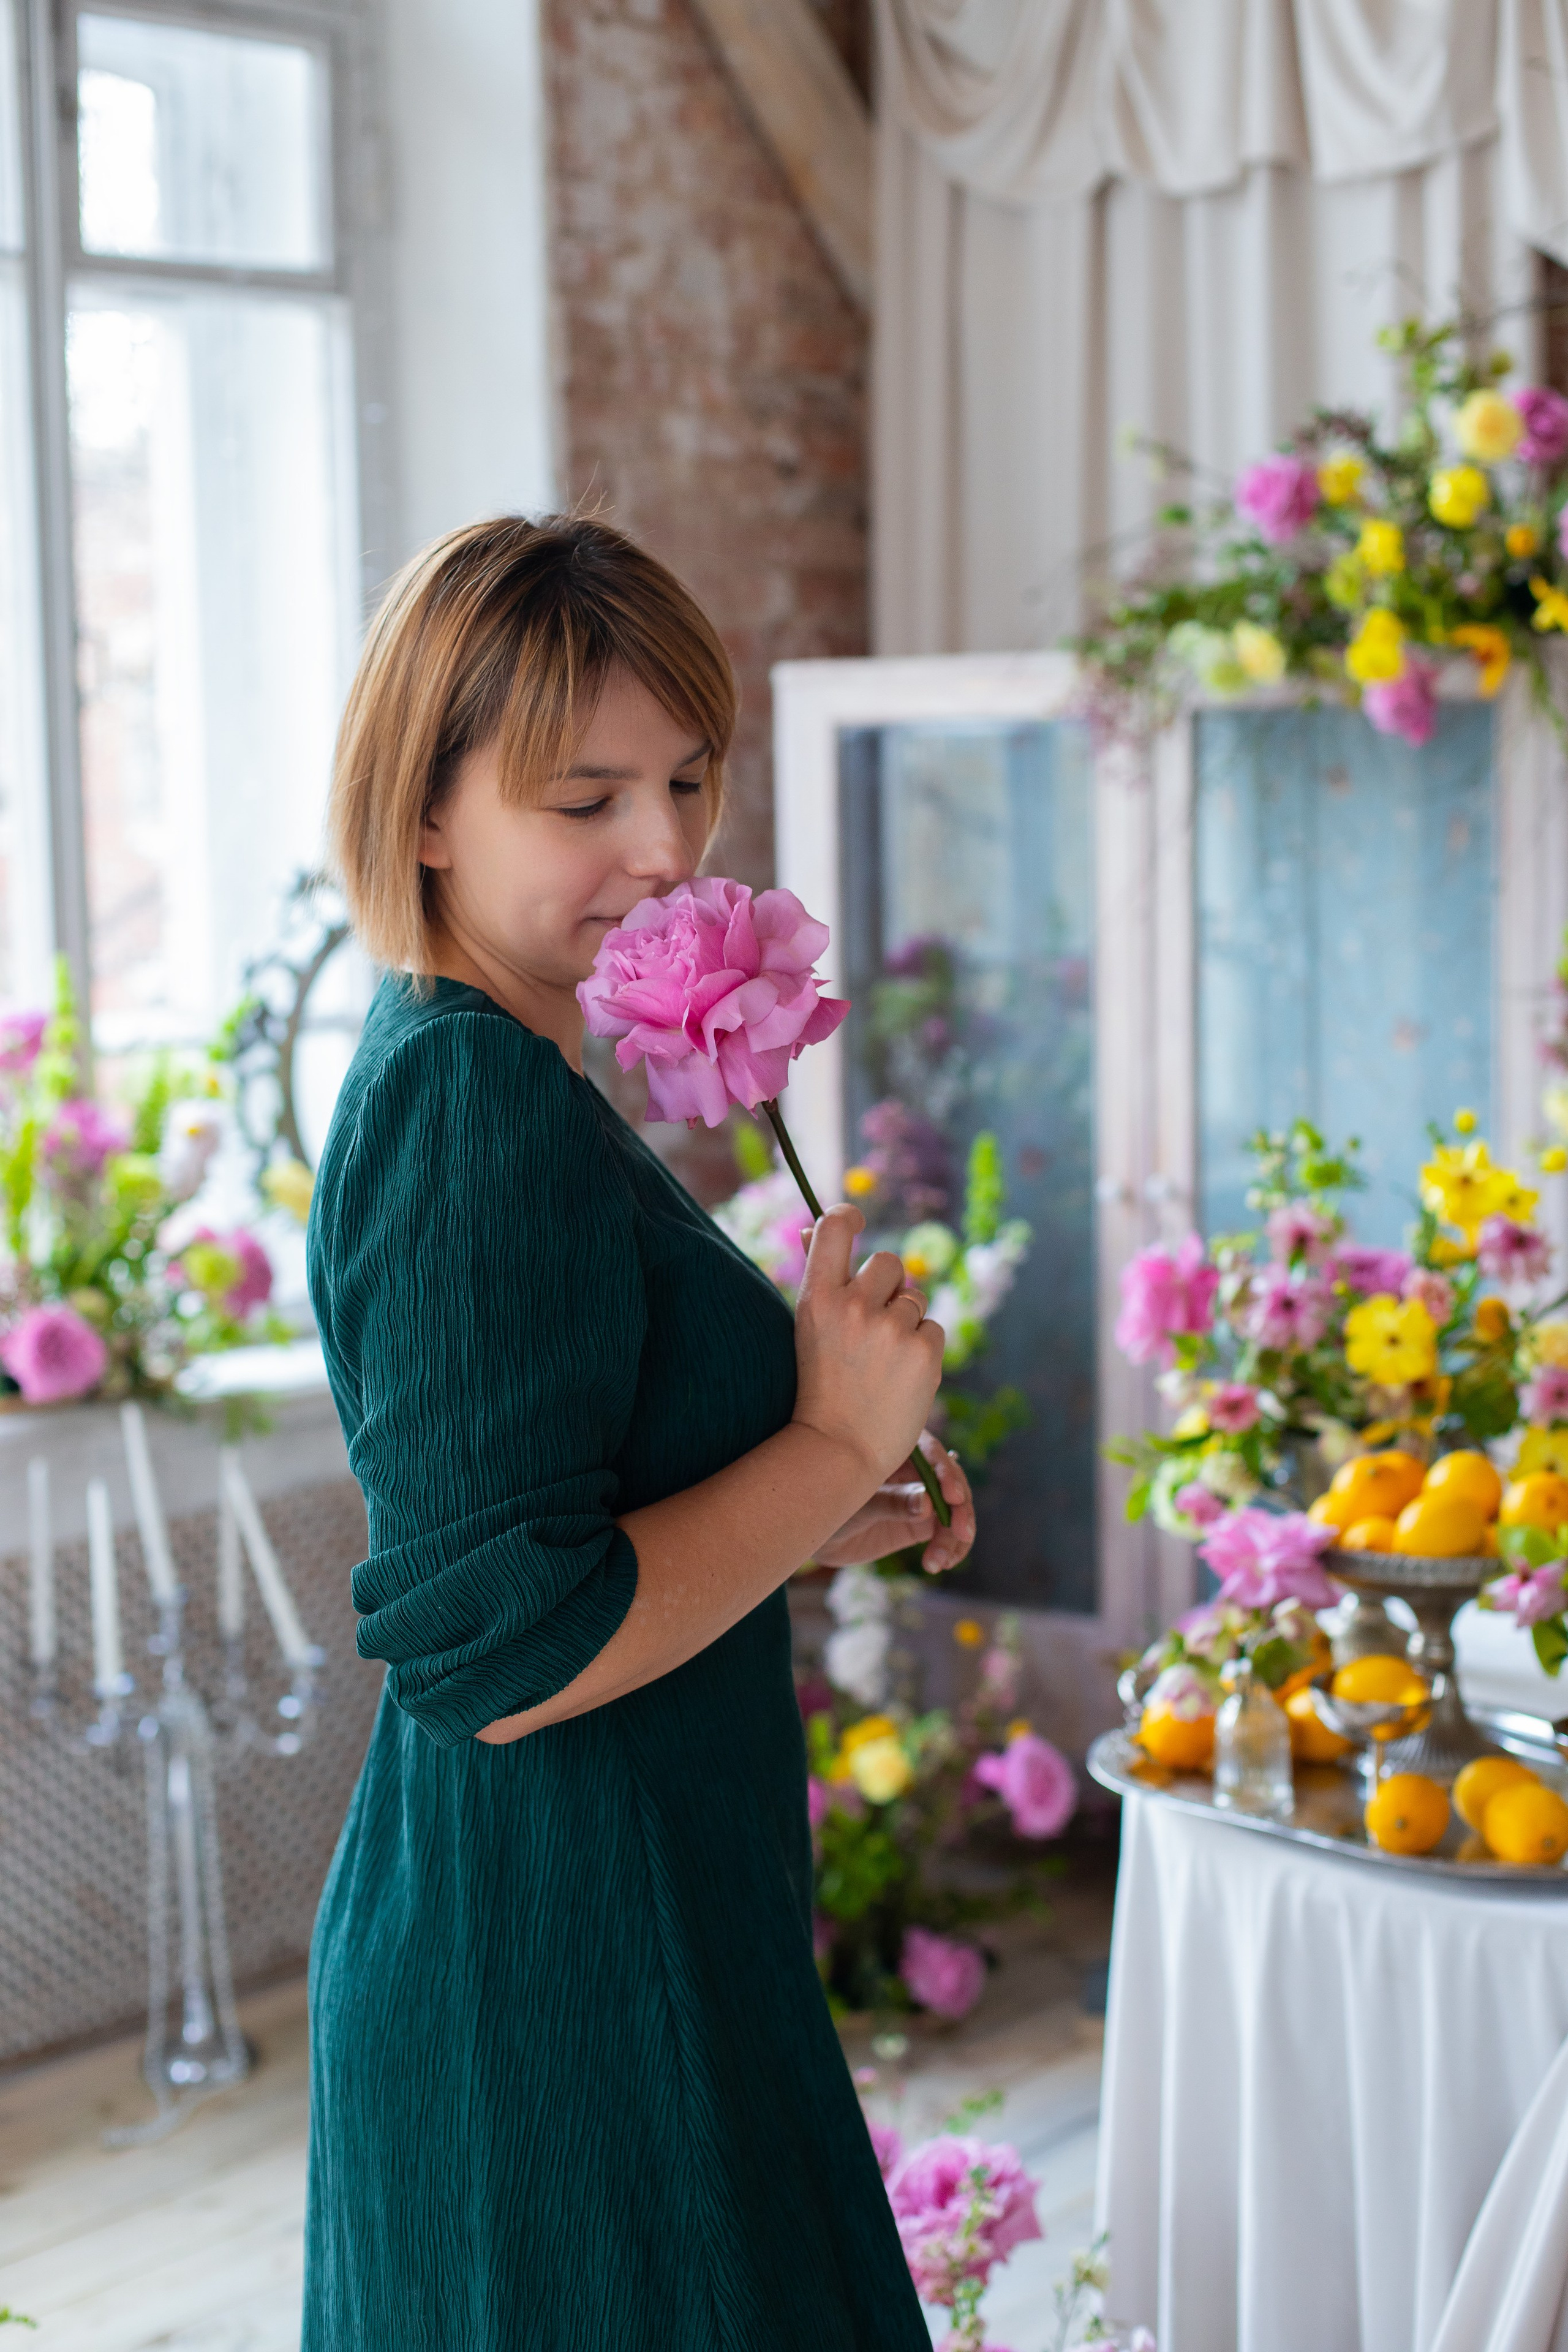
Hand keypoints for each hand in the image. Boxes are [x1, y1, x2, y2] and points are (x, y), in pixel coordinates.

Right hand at [790, 1205, 945, 1495]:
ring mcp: (891, 1328)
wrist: (839, 1448)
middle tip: (872, 1328)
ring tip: (882, 1361)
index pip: (835, 1226)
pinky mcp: (924, 1351)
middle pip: (888, 1262)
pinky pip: (933, 1327)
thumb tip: (815, 1225)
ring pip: (915, 1298)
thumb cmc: (820, 1385)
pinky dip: (921, 1348)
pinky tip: (900, 1375)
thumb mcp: (808, 1326)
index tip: (854, 1220)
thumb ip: (818, 1275)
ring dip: (905, 1322)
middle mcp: (854, 1305)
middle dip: (887, 1288)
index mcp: (817, 1297)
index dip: (846, 1216)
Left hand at [815, 1430, 975, 1572]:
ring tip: (939, 1561)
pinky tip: (940, 1564)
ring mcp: (921, 1498)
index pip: (933, 1453)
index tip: (953, 1497)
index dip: (948, 1474)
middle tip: (961, 1534)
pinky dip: (950, 1549)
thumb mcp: (857, 1503)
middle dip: (961, 1509)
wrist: (815, 1532)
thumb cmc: (828, 1503)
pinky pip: (946, 1534)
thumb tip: (927, 1503)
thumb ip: (891, 1503)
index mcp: (899, 1450)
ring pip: (954, 1512)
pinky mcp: (920, 1524)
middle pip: (952, 1483)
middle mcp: (916, 1471)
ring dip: (955, 1537)